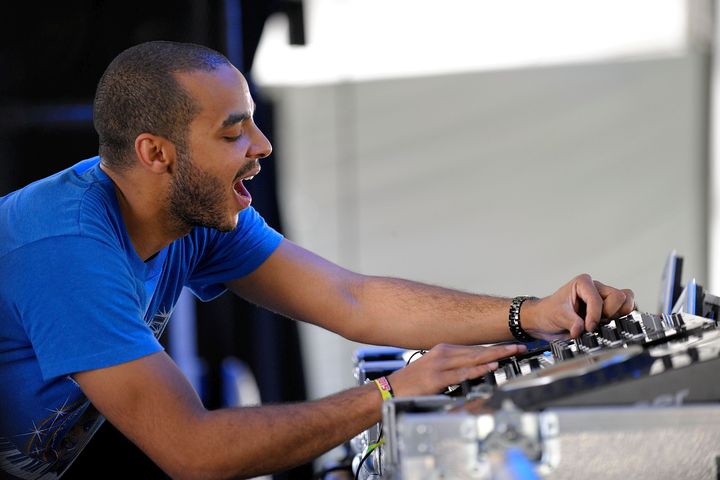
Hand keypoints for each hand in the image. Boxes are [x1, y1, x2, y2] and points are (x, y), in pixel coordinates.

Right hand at [387, 343, 526, 396]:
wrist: (392, 389)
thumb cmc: (412, 381)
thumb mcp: (434, 367)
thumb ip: (453, 366)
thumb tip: (473, 368)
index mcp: (443, 350)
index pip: (474, 347)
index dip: (494, 347)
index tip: (510, 346)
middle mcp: (443, 353)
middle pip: (478, 350)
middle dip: (500, 348)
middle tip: (519, 346)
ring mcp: (440, 364)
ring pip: (473, 358)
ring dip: (494, 355)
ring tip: (511, 353)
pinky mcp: (438, 377)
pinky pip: (463, 372)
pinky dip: (478, 369)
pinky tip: (491, 366)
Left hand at [523, 274, 633, 339]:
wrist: (545, 320)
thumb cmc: (549, 312)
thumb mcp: (557, 315)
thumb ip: (570, 321)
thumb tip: (580, 330)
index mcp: (583, 283)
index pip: (598, 298)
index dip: (594, 315)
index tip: (588, 327)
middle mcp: (597, 288)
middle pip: (619, 296)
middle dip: (609, 313)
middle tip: (596, 323)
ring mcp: (604, 299)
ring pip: (627, 301)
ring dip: (619, 315)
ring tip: (605, 323)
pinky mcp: (609, 310)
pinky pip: (626, 310)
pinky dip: (623, 319)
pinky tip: (610, 326)